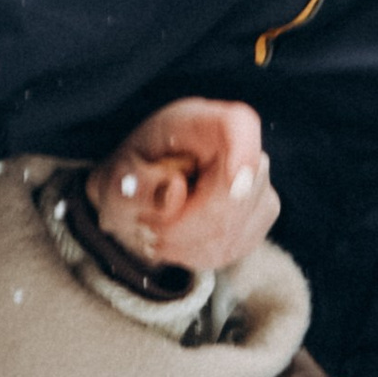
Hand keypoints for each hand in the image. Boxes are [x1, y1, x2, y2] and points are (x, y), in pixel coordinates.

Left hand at [89, 97, 279, 274]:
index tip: (234, 186)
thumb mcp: (116, 179)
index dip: (244, 152)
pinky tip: (178, 244)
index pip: (239, 124)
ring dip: (189, 243)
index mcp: (197, 123)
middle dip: (189, 223)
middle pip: (238, 188)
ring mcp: (256, 179)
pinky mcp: (260, 212)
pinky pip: (238, 243)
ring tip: (156, 235)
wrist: (137, 198)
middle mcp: (235, 145)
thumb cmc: (130, 179)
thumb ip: (138, 185)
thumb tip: (176, 192)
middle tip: (146, 228)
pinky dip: (202, 253)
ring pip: (237, 223)